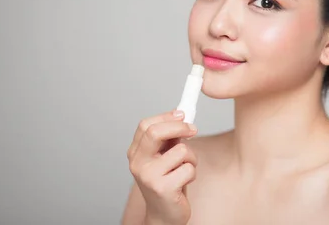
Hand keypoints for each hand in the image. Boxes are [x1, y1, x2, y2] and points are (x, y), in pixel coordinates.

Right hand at [127, 110, 198, 224]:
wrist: (164, 215)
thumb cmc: (167, 182)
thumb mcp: (164, 156)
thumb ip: (168, 138)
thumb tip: (181, 115)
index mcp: (136, 153)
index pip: (145, 125)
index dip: (166, 116)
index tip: (182, 114)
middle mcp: (137, 163)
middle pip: (155, 132)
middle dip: (180, 127)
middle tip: (193, 129)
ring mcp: (148, 176)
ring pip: (180, 150)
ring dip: (191, 157)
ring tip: (185, 168)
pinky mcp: (163, 188)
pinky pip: (188, 168)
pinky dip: (192, 173)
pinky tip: (184, 182)